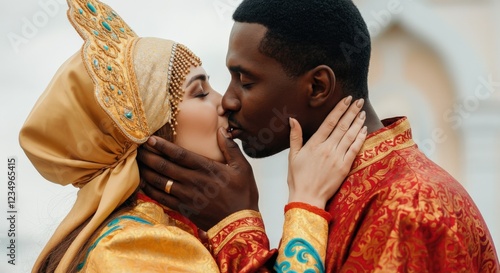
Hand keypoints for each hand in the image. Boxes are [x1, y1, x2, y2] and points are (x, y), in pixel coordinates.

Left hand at [137, 128, 258, 230]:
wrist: (239, 223)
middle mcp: (193, 181)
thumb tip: (222, 129)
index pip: (179, 154)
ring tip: (137, 162)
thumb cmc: (243, 194)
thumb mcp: (243, 168)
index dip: (162, 146)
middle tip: (137, 147)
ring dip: (147, 170)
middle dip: (149, 156)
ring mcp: (186, 196)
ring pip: (160, 181)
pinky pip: (161, 199)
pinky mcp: (183, 209)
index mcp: (206, 168)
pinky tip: (143, 183)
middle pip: (164, 166)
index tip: (150, 139)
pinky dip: (150, 190)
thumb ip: (230, 147)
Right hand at [287, 96, 366, 208]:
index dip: (340, 109)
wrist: (307, 198)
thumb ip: (295, 136)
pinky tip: (364, 130)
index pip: (330, 122)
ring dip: (357, 122)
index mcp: (314, 144)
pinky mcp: (344, 167)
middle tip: (359, 101)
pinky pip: (354, 149)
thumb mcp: (292, 156)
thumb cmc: (297, 178)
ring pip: (350, 135)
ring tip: (362, 112)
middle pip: (343, 126)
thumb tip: (293, 119)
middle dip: (352, 112)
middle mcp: (327, 148)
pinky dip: (360, 138)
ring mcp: (337, 158)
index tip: (347, 99)